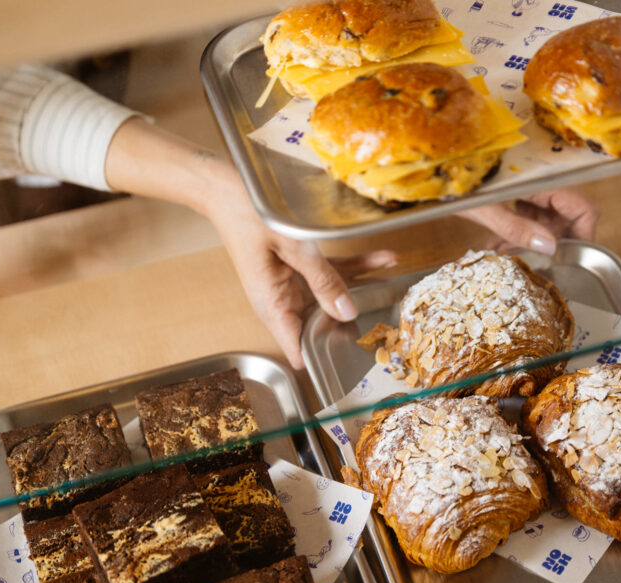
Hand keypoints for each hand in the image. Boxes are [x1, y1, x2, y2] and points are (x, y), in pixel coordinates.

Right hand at [203, 170, 393, 368]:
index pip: (299, 350)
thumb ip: (322, 279)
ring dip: (363, 288)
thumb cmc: (248, 214)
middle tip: (388, 320)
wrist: (225, 185)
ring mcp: (293, 282)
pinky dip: (357, 265)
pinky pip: (333, 270)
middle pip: (323, 324)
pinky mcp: (300, 264)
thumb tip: (347, 312)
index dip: (323, 358)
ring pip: (334, 295)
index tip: (354, 359)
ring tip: (395, 285)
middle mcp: (283, 299)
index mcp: (273, 305)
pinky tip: (383, 258)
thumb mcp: (291, 248)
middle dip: (354, 323)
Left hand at [460, 188, 599, 254]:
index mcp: (540, 181)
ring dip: (533, 238)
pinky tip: (500, 243)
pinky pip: (530, 212)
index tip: (571, 257)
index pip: (583, 207)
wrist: (435, 169)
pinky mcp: (517, 189)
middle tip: (532, 259)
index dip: (584, 233)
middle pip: (567, 215)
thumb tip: (550, 247)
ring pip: (547, 216)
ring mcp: (528, 185)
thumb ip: (516, 227)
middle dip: (552, 241)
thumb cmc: (454, 183)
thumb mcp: (484, 209)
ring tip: (507, 252)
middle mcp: (540, 181)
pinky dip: (520, 229)